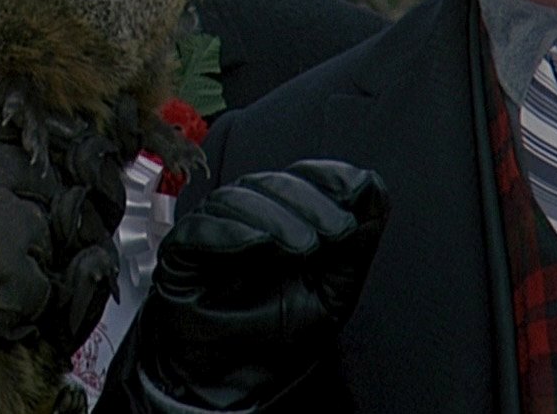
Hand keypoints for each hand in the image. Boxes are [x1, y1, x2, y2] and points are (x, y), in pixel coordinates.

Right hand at [0, 102, 123, 387]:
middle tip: (0, 232)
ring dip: (27, 254)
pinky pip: (38, 288)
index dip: (11, 159)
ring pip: (45, 231)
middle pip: (36, 179)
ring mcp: (7, 208)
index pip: (12, 127)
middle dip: (25, 205)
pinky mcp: (11, 261)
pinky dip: (21, 304)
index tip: (7, 176)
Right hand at [136, 160, 387, 409]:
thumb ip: (354, 245)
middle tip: (337, 231)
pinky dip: (232, 232)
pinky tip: (259, 245)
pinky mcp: (180, 250)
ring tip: (304, 248)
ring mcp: (211, 230)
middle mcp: (245, 216)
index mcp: (281, 217)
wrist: (232, 379)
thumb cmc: (278, 334)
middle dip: (310, 202)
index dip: (327, 176)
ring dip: (276, 218)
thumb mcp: (332, 292)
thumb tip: (375, 191)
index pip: (301, 177)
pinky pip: (201, 229)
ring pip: (238, 200)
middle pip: (271, 184)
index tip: (356, 188)